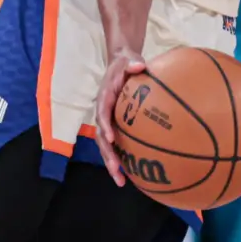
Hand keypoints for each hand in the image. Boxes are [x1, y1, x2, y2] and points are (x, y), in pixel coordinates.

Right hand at [92, 53, 147, 184]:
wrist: (121, 65)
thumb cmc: (126, 63)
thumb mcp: (128, 59)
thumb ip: (132, 62)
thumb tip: (139, 65)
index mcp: (104, 97)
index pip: (102, 112)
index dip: (105, 126)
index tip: (111, 138)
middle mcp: (103, 112)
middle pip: (101, 137)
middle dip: (107, 155)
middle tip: (117, 170)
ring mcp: (108, 121)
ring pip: (106, 146)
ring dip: (112, 163)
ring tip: (121, 181)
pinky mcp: (115, 126)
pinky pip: (116, 145)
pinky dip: (121, 158)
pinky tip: (131, 174)